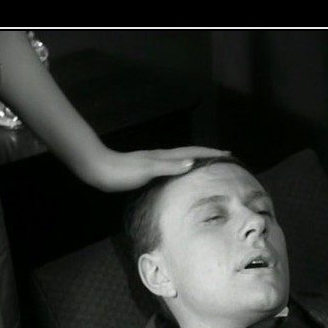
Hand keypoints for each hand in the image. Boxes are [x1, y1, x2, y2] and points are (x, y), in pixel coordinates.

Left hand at [87, 146, 231, 191]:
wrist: (99, 170)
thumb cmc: (122, 172)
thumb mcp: (147, 169)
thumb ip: (169, 166)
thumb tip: (193, 162)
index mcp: (164, 156)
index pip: (193, 151)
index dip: (210, 152)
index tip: (228, 153)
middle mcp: (161, 157)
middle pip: (189, 152)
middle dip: (207, 154)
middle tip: (223, 157)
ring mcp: (154, 162)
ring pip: (181, 159)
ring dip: (196, 160)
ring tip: (208, 165)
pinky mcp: (147, 170)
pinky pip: (172, 167)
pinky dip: (183, 169)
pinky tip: (181, 176)